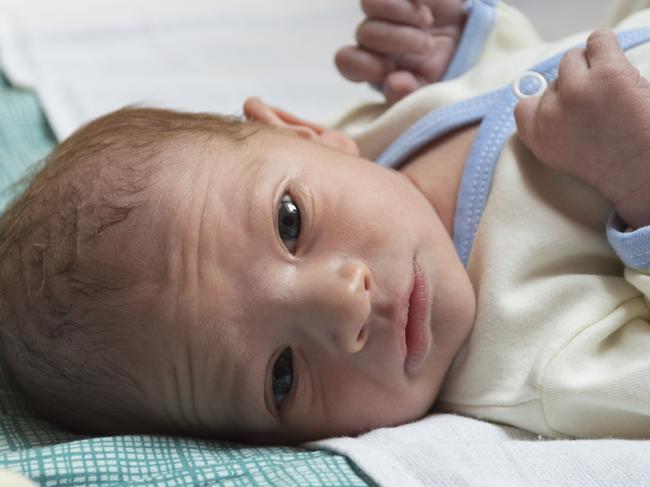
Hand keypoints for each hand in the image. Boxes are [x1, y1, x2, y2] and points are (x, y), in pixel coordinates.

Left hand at [335, 0, 466, 103]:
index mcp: (373, 64)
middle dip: (398, 40)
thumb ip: (408, 94)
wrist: (471, 40)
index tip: (392, 70)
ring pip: (370, 4)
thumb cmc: (443, 70)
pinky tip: (426, 4)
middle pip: (364, 33)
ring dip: (401, 13)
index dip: (365, 64)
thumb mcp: (429, 90)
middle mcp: (373, 36)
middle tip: (428, 46)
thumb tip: (392, 83)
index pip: (346, 61)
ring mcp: (385, 9)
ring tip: (426, 22)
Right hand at [515, 29, 649, 227]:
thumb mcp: (562, 156)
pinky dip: (606, 46)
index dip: (547, 102)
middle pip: (553, 81)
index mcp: (537, 137)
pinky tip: (616, 65)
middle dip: (574, 88)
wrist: (643, 172)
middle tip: (600, 106)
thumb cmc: (613, 166)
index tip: (565, 108)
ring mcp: (577, 91)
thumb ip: (547, 130)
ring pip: (573, 59)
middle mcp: (551, 114)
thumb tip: (548, 101)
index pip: (524, 106)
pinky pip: (598, 40)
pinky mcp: (607, 74)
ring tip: (611, 87)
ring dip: (590, 67)